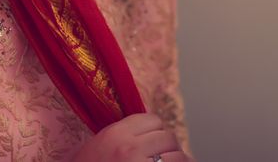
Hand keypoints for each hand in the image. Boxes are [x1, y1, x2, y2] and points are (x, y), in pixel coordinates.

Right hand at [73, 113, 193, 161]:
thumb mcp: (100, 145)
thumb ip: (123, 135)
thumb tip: (153, 132)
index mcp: (115, 134)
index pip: (153, 119)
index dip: (156, 131)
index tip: (154, 141)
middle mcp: (129, 148)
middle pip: (168, 136)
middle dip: (169, 147)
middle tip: (163, 157)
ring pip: (178, 155)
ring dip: (177, 160)